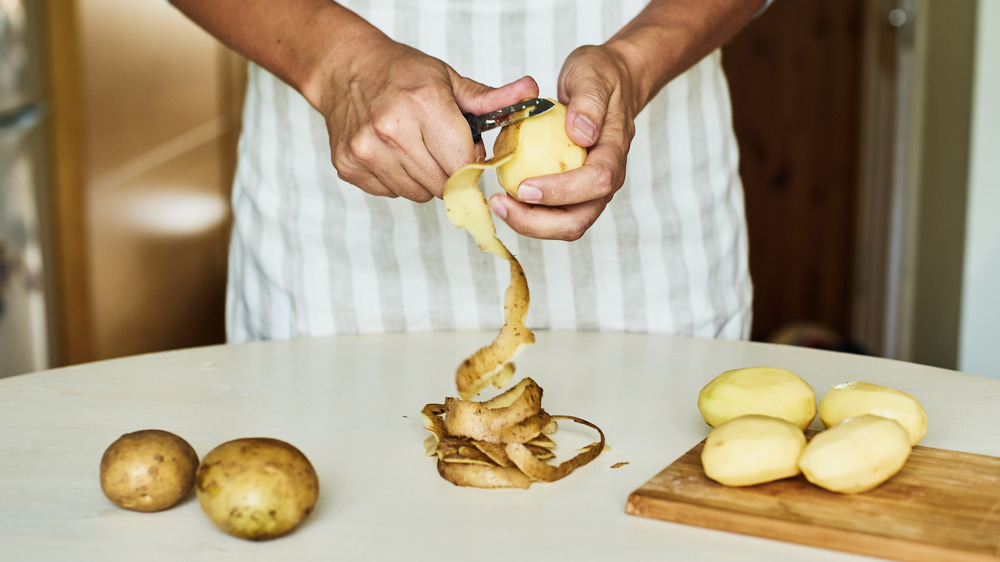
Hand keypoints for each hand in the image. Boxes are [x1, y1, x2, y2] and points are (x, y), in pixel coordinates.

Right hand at [316, 33, 538, 201]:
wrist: (345, 70)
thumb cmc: (402, 74)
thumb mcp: (448, 79)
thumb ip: (490, 99)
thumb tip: (532, 93)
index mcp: (423, 104)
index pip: (464, 165)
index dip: (472, 164)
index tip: (468, 153)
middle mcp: (391, 130)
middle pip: (442, 185)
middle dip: (450, 173)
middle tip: (440, 148)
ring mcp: (367, 151)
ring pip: (417, 194)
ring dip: (424, 179)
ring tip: (415, 148)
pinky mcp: (349, 167)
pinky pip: (392, 193)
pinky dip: (398, 179)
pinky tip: (392, 153)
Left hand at [488, 44, 637, 240]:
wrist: (610, 83)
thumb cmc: (601, 78)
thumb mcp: (593, 75)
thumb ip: (589, 102)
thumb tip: (581, 133)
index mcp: (614, 153)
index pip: (595, 182)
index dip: (561, 191)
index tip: (524, 187)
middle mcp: (606, 180)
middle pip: (577, 220)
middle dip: (537, 222)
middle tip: (500, 204)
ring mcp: (590, 191)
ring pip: (564, 225)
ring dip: (528, 223)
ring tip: (498, 204)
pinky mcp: (574, 192)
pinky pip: (552, 214)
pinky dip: (528, 213)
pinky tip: (504, 197)